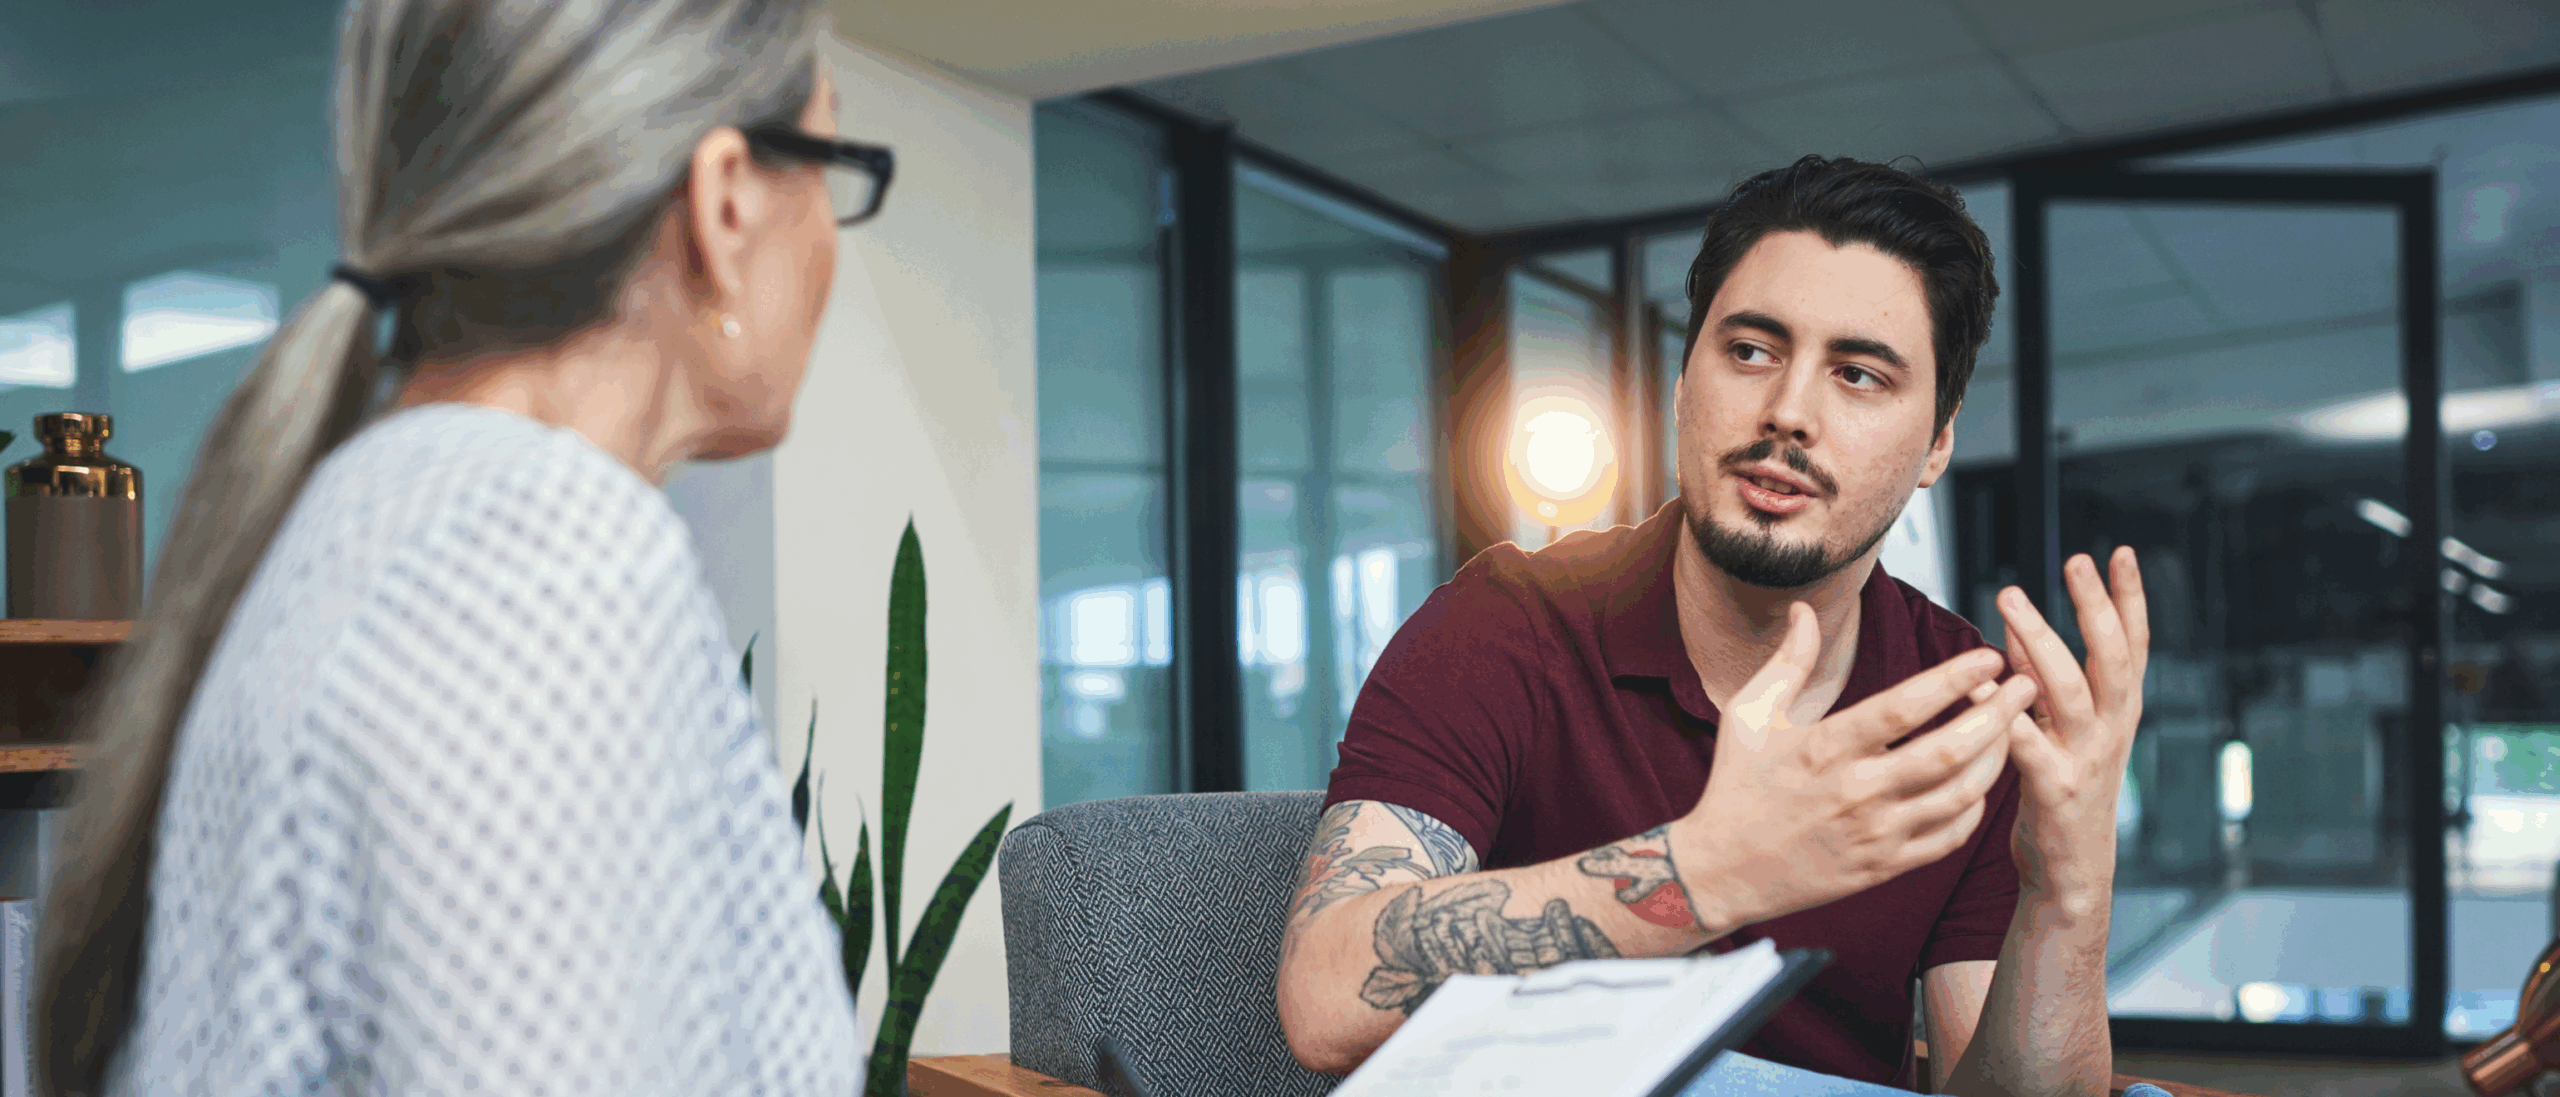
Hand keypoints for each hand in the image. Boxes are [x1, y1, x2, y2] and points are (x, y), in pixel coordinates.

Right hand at [1673, 603, 2040, 932]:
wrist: (1722, 872)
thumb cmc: (1735, 786)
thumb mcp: (1749, 715)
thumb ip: (1787, 661)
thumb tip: (1807, 609)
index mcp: (1824, 748)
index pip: (1902, 709)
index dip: (1952, 681)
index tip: (1988, 657)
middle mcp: (1856, 791)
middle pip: (1947, 752)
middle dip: (1998, 716)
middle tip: (2027, 686)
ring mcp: (1875, 833)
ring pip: (1959, 795)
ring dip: (1997, 758)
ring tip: (2015, 727)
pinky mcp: (1884, 867)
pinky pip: (1949, 836)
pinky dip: (1975, 806)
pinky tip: (1983, 779)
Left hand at [1995, 548, 2149, 906]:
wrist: (2071, 872)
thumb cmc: (2062, 790)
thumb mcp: (2061, 727)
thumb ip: (2041, 675)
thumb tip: (2016, 621)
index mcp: (2118, 712)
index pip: (2133, 645)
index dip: (2130, 599)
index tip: (2122, 553)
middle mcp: (2111, 729)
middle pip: (2110, 658)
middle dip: (2095, 606)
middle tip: (2077, 559)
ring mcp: (2086, 759)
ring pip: (2070, 691)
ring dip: (2040, 641)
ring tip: (2010, 600)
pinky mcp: (2055, 790)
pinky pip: (2027, 745)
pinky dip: (2001, 713)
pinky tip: (1977, 685)